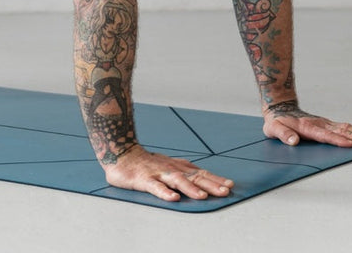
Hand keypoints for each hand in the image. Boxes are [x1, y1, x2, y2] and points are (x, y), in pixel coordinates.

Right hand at [101, 146, 234, 201]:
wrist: (122, 153)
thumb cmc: (147, 163)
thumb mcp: (170, 166)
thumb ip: (185, 172)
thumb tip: (204, 178)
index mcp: (178, 168)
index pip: (201, 174)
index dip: (215, 179)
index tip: (230, 185)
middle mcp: (171, 169)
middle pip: (194, 178)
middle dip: (210, 185)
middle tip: (225, 191)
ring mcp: (158, 173)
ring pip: (177, 181)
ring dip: (190, 189)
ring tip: (202, 196)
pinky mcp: (143, 179)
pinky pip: (155, 187)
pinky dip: (164, 192)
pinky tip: (172, 198)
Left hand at [263, 101, 351, 146]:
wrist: (280, 107)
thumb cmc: (276, 121)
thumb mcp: (273, 129)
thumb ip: (283, 134)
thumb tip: (294, 141)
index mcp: (307, 127)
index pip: (325, 135)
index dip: (337, 140)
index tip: (350, 144)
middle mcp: (319, 124)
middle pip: (341, 131)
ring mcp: (324, 123)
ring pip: (345, 128)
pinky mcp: (327, 124)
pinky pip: (343, 127)